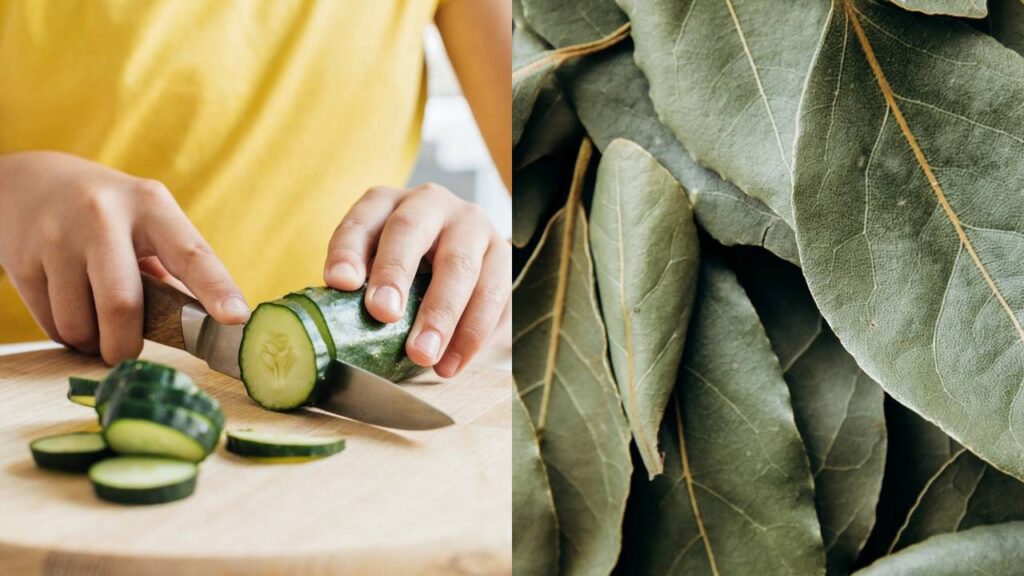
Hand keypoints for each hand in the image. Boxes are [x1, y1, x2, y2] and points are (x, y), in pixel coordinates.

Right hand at [0, 151, 248, 363]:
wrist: (31, 181)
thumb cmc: (109, 213)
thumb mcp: (147, 219)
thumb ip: (173, 266)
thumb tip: (202, 324)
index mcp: (151, 205)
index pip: (190, 253)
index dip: (216, 288)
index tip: (237, 318)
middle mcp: (104, 216)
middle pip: (122, 304)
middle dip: (126, 345)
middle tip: (127, 355)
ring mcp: (58, 236)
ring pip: (80, 323)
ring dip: (92, 342)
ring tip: (97, 326)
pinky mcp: (22, 259)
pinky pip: (51, 323)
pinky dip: (68, 334)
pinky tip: (71, 310)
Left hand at [323, 183, 510, 377]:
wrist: (467, 269)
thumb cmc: (407, 274)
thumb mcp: (377, 270)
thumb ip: (361, 291)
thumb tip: (337, 333)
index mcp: (387, 204)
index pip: (362, 220)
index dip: (349, 250)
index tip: (340, 283)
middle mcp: (430, 204)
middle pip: (410, 230)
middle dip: (395, 273)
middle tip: (384, 314)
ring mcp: (471, 225)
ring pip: (459, 265)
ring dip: (440, 314)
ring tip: (423, 355)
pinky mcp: (503, 254)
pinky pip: (493, 292)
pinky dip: (471, 334)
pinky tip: (451, 363)